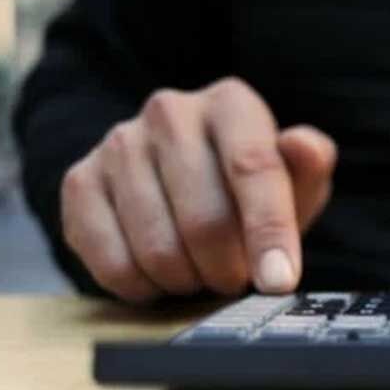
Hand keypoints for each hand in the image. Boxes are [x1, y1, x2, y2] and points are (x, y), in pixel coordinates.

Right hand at [60, 77, 336, 302]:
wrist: (184, 182)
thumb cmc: (251, 185)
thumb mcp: (296, 177)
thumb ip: (310, 165)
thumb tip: (304, 145)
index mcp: (230, 103)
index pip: (253, 168)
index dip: (269, 231)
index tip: (280, 280)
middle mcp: (170, 112)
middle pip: (204, 217)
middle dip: (229, 267)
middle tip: (237, 279)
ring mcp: (119, 144)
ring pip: (157, 246)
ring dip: (188, 280)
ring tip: (202, 273)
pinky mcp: (80, 181)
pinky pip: (110, 261)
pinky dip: (143, 287)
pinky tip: (161, 276)